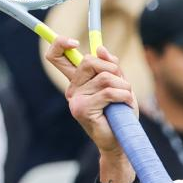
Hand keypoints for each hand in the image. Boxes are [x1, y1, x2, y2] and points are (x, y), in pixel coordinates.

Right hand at [45, 37, 137, 156]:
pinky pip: (108, 92)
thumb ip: (111, 67)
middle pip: (88, 61)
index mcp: (78, 82)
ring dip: (123, 86)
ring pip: (104, 78)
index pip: (56, 57)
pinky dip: (123, 95)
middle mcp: (73, 90)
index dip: (59, 44)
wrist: (120, 140)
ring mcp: (75, 100)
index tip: (74, 41)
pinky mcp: (82, 110)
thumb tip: (100, 48)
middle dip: (112, 67)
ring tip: (126, 98)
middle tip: (122, 82)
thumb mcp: (118, 84)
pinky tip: (126, 104)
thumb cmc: (120, 113)